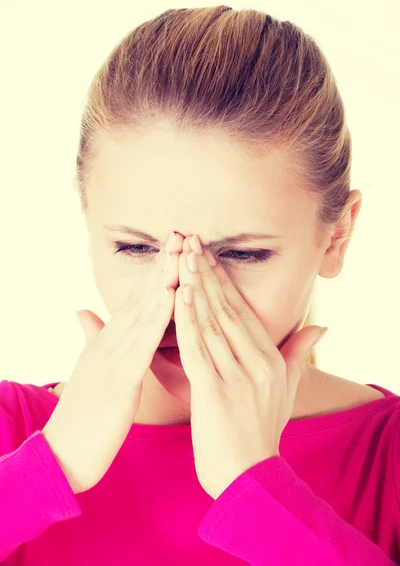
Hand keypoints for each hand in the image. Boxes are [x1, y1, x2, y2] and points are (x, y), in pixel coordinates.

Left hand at [173, 234, 327, 499]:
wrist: (250, 478)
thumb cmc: (263, 432)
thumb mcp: (287, 390)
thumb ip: (299, 354)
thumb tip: (320, 325)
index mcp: (269, 359)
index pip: (243, 311)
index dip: (224, 280)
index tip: (208, 254)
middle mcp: (256, 362)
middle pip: (227, 308)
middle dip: (207, 273)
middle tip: (191, 241)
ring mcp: (236, 375)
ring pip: (212, 322)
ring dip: (196, 287)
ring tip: (183, 258)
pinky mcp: (214, 391)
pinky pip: (197, 348)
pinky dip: (187, 320)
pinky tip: (178, 296)